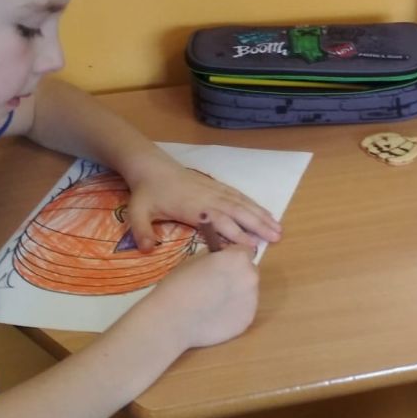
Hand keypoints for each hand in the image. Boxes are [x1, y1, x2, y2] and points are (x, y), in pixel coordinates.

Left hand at [125, 157, 281, 250]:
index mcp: (194, 207)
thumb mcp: (138, 212)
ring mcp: (215, 191)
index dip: (236, 234)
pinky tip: (265, 213)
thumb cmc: (147, 192)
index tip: (251, 246)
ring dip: (261, 215)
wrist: (152, 167)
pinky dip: (254, 205)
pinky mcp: (217, 187)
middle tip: (277, 237)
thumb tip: (146, 250)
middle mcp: (209, 198)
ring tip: (278, 228)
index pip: (219, 222)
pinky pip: (239, 196)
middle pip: (238, 212)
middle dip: (258, 225)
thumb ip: (141, 231)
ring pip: (243, 204)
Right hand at [142, 249, 259, 348]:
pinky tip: (215, 316)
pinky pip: (243, 311)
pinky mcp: (247, 320)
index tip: (222, 265)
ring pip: (247, 293)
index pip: (245, 252)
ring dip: (236, 294)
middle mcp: (251, 277)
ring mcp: (252, 301)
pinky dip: (233, 312)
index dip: (232, 257)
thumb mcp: (195, 259)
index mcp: (238, 258)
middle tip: (216, 286)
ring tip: (213, 304)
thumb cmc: (179, 285)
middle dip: (237, 276)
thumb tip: (222, 257)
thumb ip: (216, 256)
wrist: (172, 319)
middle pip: (249, 272)